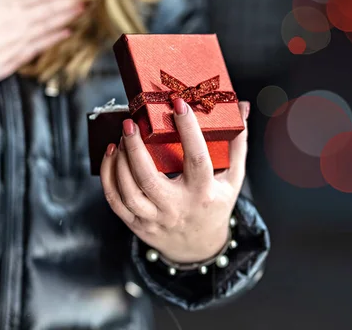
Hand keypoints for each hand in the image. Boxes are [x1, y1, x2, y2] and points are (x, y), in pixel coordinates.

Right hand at [0, 0, 86, 92]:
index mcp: (6, 3)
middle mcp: (18, 23)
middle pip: (49, 10)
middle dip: (70, 1)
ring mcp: (18, 43)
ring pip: (48, 27)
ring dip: (66, 18)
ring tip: (80, 11)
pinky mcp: (14, 60)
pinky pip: (40, 47)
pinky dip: (54, 39)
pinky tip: (65, 34)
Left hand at [101, 99, 249, 262]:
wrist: (199, 247)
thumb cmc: (215, 205)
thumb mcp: (232, 179)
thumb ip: (237, 143)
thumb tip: (242, 108)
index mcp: (203, 192)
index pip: (196, 158)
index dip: (187, 129)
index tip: (177, 103)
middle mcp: (177, 207)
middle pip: (149, 178)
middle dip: (135, 148)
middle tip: (131, 123)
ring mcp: (154, 218)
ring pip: (128, 191)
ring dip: (120, 161)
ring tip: (122, 137)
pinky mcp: (137, 224)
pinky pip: (115, 201)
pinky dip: (109, 176)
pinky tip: (112, 155)